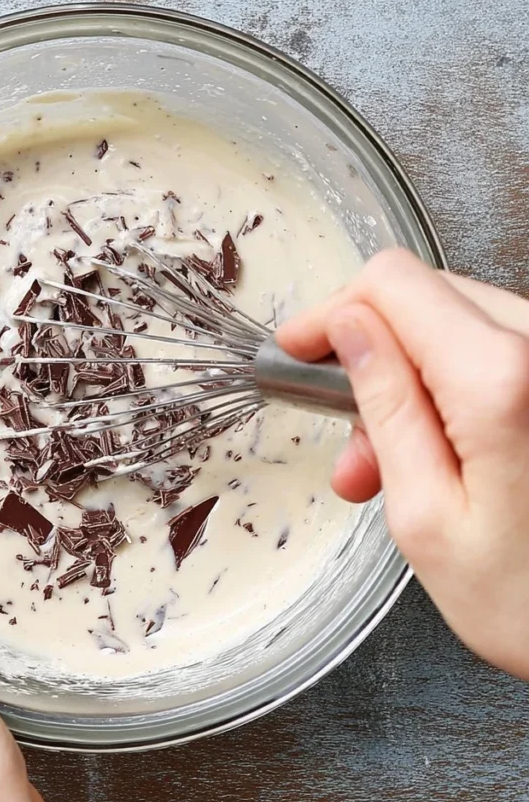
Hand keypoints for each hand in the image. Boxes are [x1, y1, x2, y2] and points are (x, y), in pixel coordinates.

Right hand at [277, 249, 528, 679]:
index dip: (332, 311)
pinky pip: (497, 353)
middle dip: (370, 358)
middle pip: (425, 297)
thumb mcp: (425, 516)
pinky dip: (452, 390)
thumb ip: (384, 407)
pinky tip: (440, 452)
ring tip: (388, 467)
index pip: (391, 284)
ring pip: (458, 324)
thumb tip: (348, 329)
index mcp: (500, 379)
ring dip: (410, 382)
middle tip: (349, 440)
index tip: (301, 348)